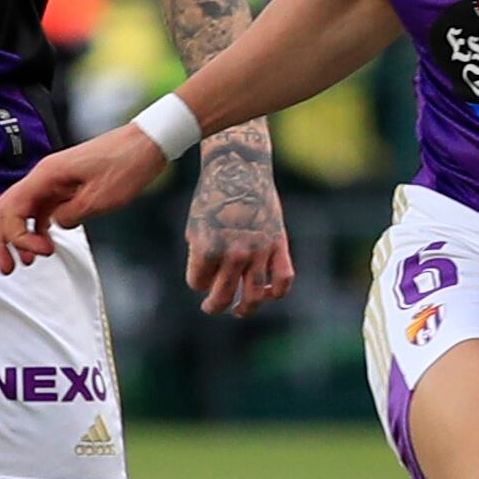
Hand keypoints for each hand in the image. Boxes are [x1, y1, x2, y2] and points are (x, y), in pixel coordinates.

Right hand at [0, 125, 177, 272]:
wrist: (146, 143)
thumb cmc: (127, 163)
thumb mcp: (100, 197)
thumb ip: (71, 215)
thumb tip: (55, 226)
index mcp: (47, 175)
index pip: (11, 209)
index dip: (18, 237)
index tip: (41, 253)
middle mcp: (44, 175)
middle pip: (7, 209)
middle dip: (3, 240)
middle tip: (9, 267)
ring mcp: (53, 180)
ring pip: (22, 210)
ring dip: (19, 236)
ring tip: (27, 261)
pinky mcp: (65, 185)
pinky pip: (41, 208)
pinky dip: (37, 227)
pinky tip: (44, 243)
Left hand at [183, 133, 294, 317]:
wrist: (239, 168)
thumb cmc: (212, 198)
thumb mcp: (195, 227)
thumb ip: (201, 258)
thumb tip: (211, 285)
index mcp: (207, 248)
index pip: (198, 283)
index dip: (197, 280)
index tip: (200, 271)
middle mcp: (234, 254)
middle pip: (222, 297)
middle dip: (214, 305)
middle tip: (211, 307)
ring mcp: (258, 251)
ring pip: (253, 297)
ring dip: (244, 309)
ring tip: (237, 310)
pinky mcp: (278, 244)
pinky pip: (283, 279)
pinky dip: (277, 292)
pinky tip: (267, 293)